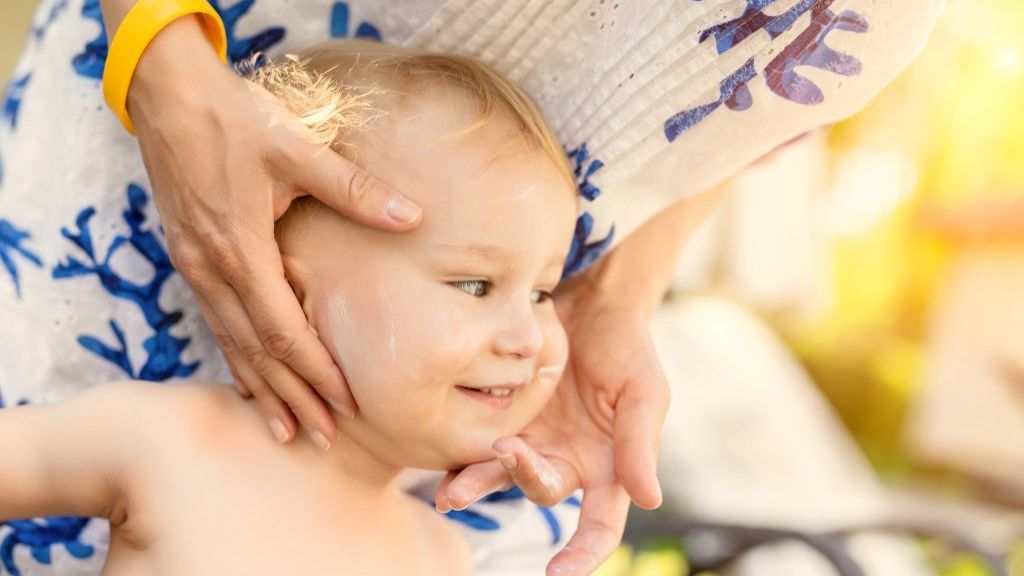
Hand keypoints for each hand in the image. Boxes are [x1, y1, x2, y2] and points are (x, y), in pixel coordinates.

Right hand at [127, 17, 421, 447]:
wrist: (167, 93)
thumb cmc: (234, 118)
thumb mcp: (297, 149)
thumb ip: (353, 189)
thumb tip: (411, 216)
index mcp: (241, 249)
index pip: (283, 331)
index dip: (316, 371)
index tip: (347, 404)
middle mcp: (213, 269)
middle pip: (256, 351)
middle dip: (292, 396)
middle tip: (322, 437)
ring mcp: (195, 265)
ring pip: (231, 342)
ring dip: (260, 387)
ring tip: (284, 428)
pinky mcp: (188, 255)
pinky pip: (214, 320)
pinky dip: (234, 355)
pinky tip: (247, 378)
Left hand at [434, 272, 669, 575]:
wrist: (591, 301)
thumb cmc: (627, 347)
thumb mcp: (645, 391)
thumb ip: (640, 444)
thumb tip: (650, 501)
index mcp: (606, 466)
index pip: (599, 525)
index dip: (584, 554)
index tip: (562, 574)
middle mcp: (565, 461)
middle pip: (541, 493)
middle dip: (524, 481)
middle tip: (510, 452)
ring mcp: (531, 439)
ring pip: (500, 477)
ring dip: (477, 485)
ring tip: (451, 493)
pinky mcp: (501, 414)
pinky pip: (478, 445)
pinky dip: (461, 456)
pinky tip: (442, 461)